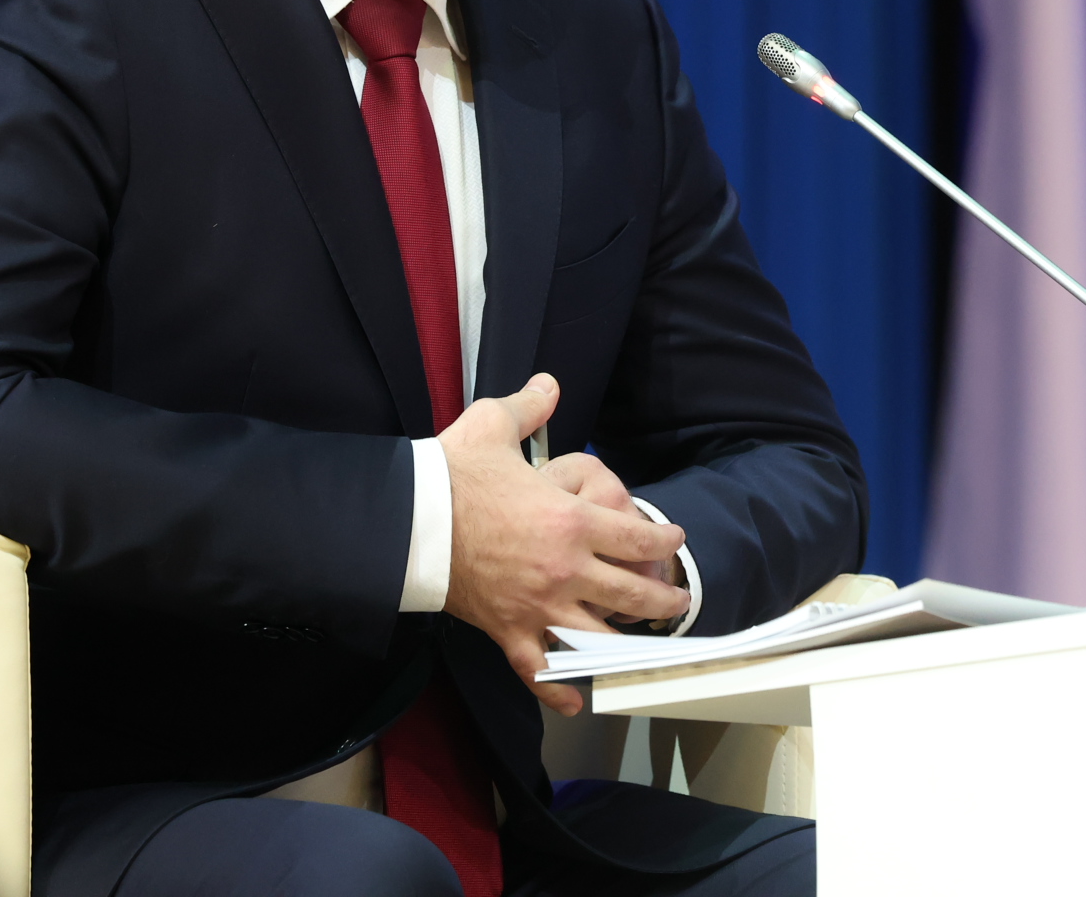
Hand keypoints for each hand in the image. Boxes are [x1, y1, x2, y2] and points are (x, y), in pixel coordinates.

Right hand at [438, 374, 691, 712]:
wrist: (408, 521)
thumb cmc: (453, 474)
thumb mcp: (494, 426)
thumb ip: (529, 406)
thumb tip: (548, 383)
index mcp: (571, 519)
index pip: (636, 534)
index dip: (662, 538)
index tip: (672, 539)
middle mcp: (565, 567)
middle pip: (631, 591)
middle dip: (662, 597)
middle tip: (677, 600)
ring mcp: (538, 605)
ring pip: (598, 635)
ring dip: (628, 644)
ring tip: (647, 647)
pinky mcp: (507, 631)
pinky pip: (539, 669)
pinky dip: (559, 690)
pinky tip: (577, 701)